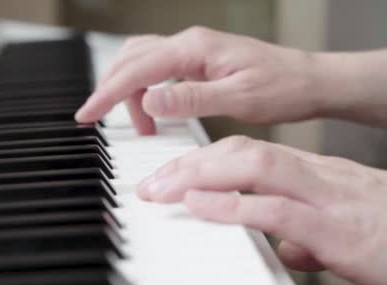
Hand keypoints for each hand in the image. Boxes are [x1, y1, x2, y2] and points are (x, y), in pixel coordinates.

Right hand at [76, 26, 329, 133]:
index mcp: (195, 48)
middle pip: (131, 59)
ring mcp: (192, 51)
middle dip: (109, 89)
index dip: (107, 92)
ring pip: (141, 62)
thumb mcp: (238, 99)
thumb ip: (191, 99)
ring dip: (127, 92)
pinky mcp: (196, 62)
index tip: (87, 114)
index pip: (137, 68)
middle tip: (96, 119)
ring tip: (139, 128)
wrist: (309, 81)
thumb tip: (149, 99)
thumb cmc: (282, 88)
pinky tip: (151, 113)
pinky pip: (156, 70)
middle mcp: (189, 44)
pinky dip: (144, 91)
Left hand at [137, 135, 386, 284]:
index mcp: (313, 175)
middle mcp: (315, 176)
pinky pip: (272, 207)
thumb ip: (306, 233)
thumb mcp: (341, 232)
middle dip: (189, 163)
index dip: (203, 160)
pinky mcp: (333, 228)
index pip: (247, 152)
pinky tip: (198, 206)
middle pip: (241, 150)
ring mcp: (324, 197)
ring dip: (200, 174)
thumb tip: (282, 247)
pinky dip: (230, 205)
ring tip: (162, 189)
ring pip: (253, 164)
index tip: (169, 175)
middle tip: (150, 182)